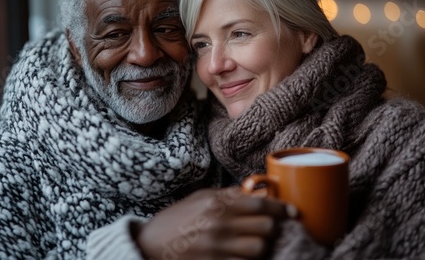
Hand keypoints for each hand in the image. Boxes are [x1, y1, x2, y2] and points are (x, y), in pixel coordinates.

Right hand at [135, 186, 296, 259]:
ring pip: (260, 248)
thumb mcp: (199, 198)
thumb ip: (227, 194)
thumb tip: (256, 190)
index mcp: (216, 203)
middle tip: (270, 226)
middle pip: (266, 227)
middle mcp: (219, 224)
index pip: (260, 203)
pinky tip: (245, 254)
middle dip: (272, 227)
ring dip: (263, 246)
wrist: (150, 246)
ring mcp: (218, 247)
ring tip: (257, 242)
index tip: (293, 212)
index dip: (282, 208)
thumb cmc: (176, 219)